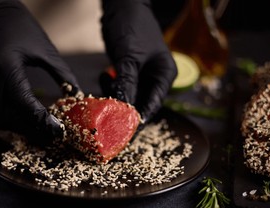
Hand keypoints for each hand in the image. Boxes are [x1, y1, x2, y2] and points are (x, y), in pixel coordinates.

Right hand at [0, 0, 78, 143]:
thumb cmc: (22, 29)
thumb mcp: (47, 51)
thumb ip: (63, 75)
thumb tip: (78, 95)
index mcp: (6, 65)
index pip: (22, 101)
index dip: (40, 119)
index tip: (57, 129)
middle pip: (6, 115)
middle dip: (29, 129)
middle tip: (50, 135)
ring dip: (17, 128)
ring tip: (39, 131)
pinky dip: (9, 121)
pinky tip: (25, 122)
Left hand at [101, 0, 176, 122]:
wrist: (121, 4)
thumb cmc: (132, 26)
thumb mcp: (129, 57)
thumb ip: (127, 84)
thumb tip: (123, 110)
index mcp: (164, 76)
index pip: (152, 106)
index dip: (137, 120)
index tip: (122, 132)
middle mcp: (155, 78)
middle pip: (140, 104)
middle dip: (123, 109)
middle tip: (106, 116)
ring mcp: (141, 75)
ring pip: (127, 97)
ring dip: (114, 96)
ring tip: (104, 86)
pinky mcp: (128, 72)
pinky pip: (119, 87)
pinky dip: (111, 86)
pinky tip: (104, 76)